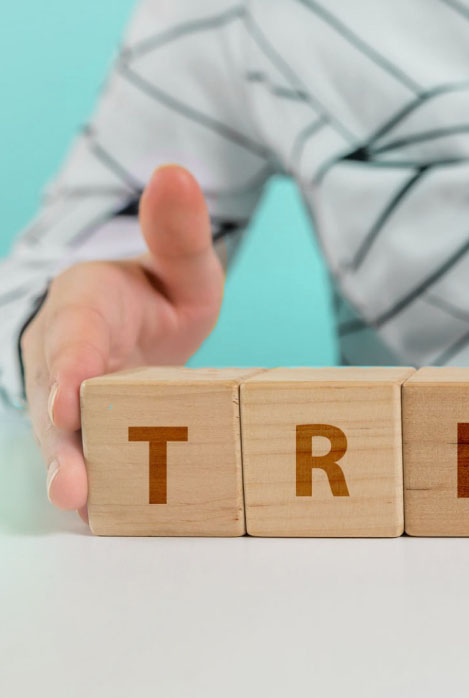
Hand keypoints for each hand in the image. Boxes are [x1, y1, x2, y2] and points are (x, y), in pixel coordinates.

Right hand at [20, 165, 223, 518]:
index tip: (74, 395)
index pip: (72, 339)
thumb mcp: (176, 263)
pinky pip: (95, 463)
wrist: (130, 329)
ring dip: (76, 477)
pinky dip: (105, 492)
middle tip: (72, 484)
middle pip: (56, 405)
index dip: (71, 368)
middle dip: (64, 444)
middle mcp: (66, 364)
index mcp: (83, 311)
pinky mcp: (95, 438)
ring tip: (85, 509)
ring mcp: (77, 407)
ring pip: (67, 443)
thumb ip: (176, 231)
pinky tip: (122, 521)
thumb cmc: (150, 294)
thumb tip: (175, 171)